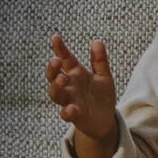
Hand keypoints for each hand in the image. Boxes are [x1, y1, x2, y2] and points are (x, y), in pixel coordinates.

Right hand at [44, 34, 118, 157]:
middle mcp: (69, 86)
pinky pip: (66, 114)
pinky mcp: (73, 116)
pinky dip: (67, 111)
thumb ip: (100, 61)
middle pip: (53, 76)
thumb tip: (97, 41)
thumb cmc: (101, 96)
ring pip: (55, 94)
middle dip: (52, 69)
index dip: (60, 48)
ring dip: (56, 87)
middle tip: (56, 61)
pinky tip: (72, 108)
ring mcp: (69, 100)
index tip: (56, 37)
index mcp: (76, 73)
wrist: (105, 119)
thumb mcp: (104, 76)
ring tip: (62, 79)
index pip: (66, 58)